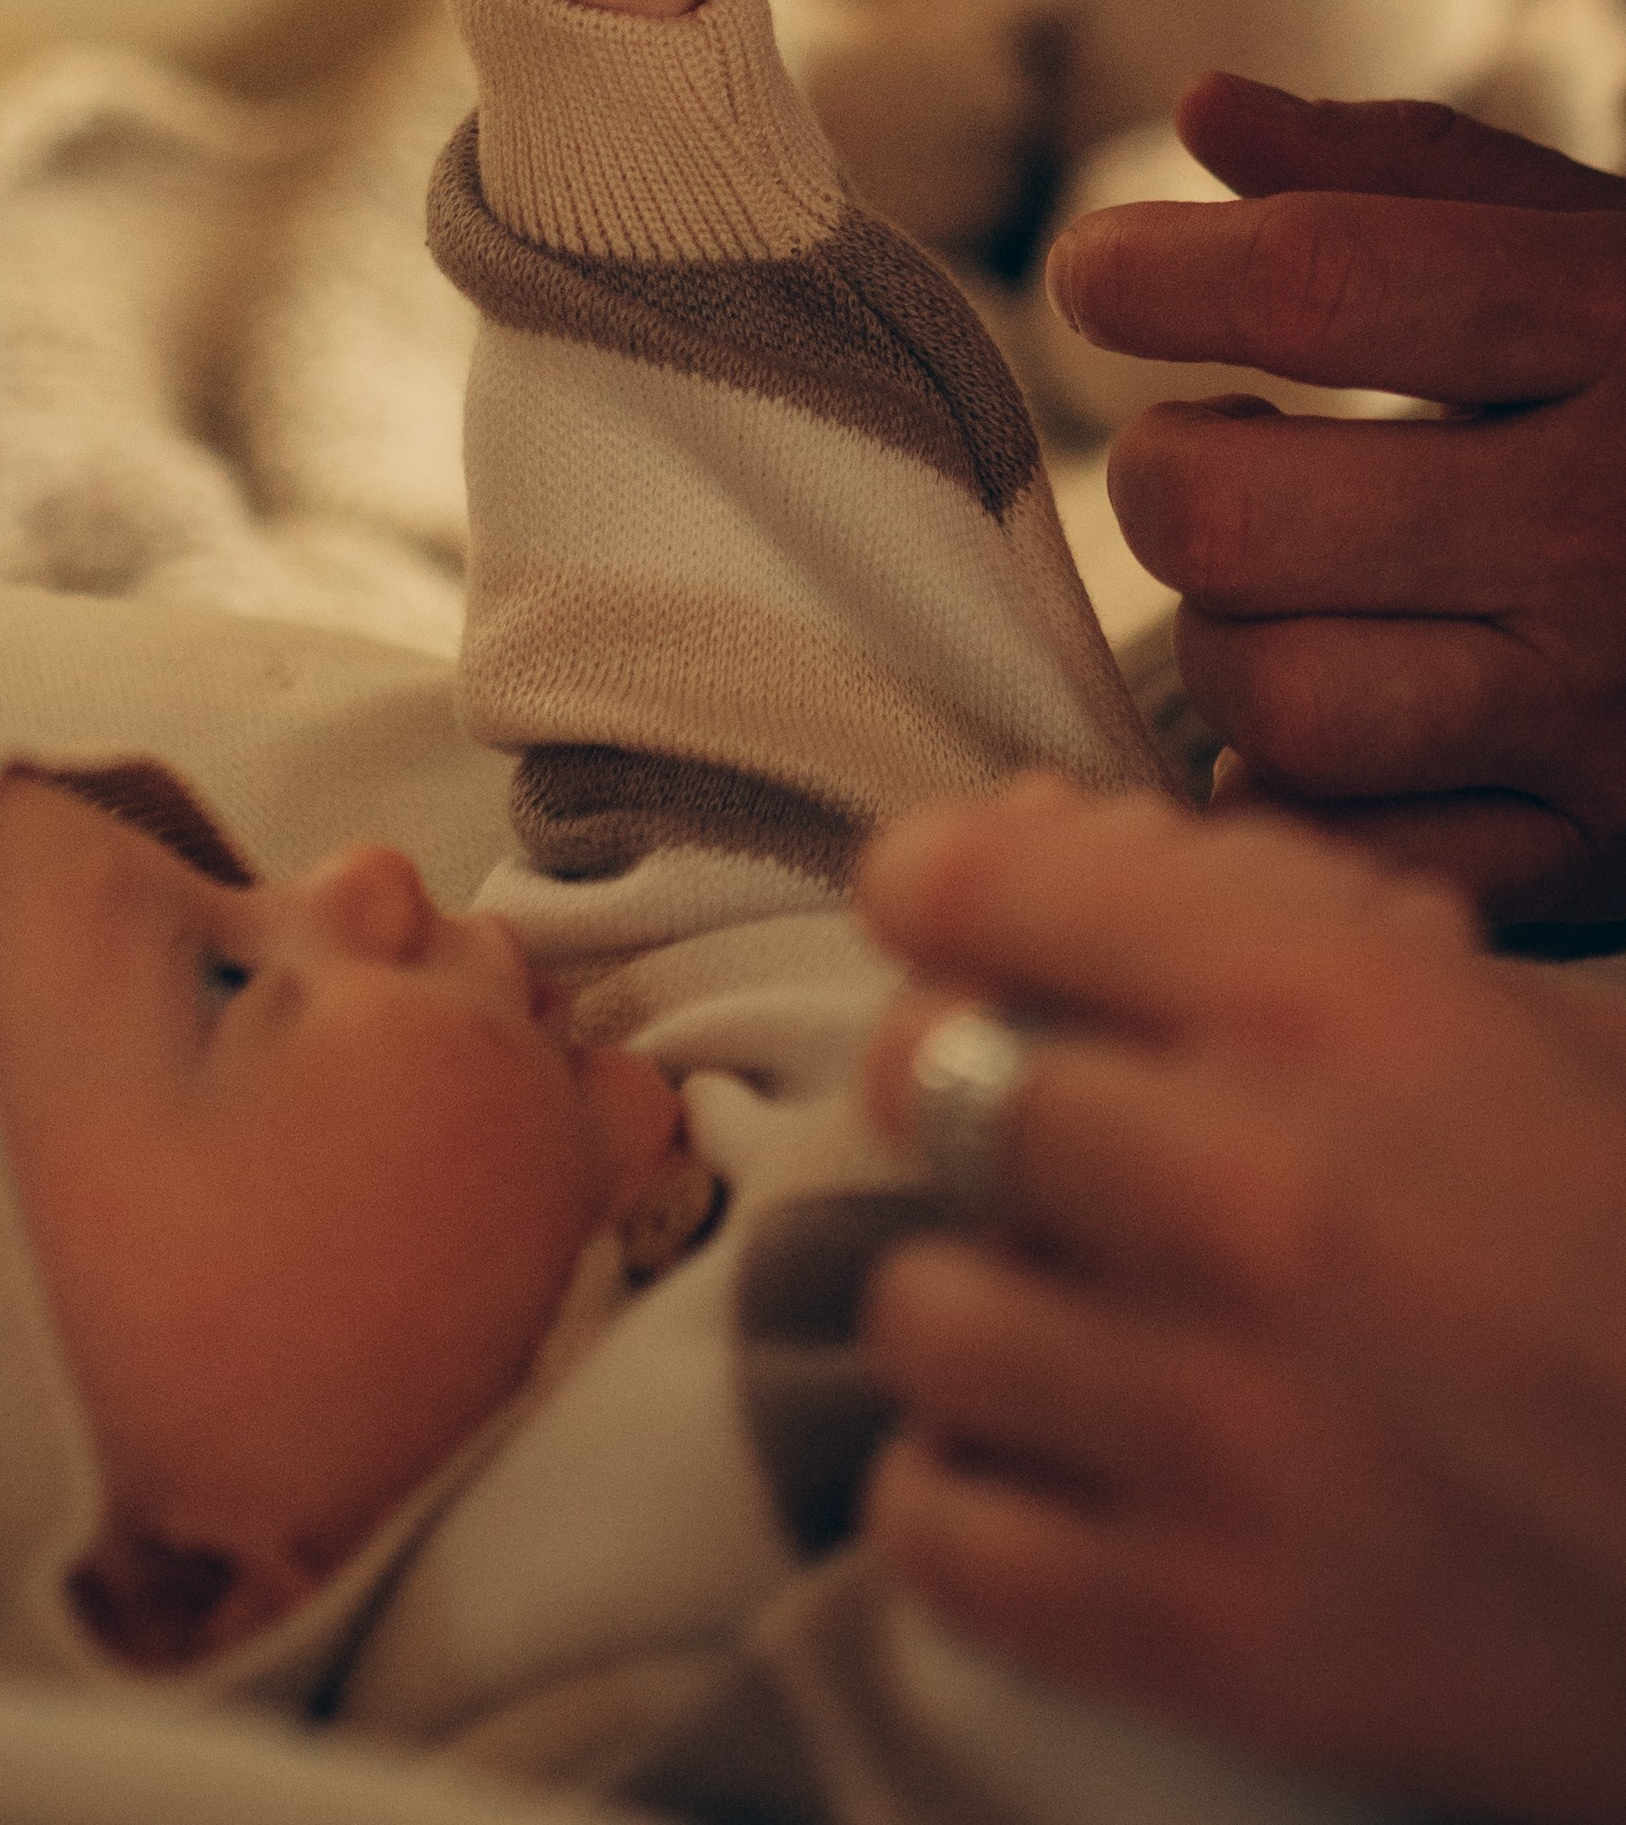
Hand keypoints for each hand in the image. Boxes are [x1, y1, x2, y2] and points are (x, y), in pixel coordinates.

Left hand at [853, 778, 1625, 1824]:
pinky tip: (1039, 1463)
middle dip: (967, 1087)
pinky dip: (960, 1493)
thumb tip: (1047, 836)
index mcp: (1336, 1007)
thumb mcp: (1544, 1025)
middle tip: (1036, 1130)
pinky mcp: (1208, 1628)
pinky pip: (938, 1530)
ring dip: (978, 1298)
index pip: (994, 884)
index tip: (938, 914)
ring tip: (1065, 1312)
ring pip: (921, 1305)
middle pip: (934, 1080)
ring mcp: (1216, 1421)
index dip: (940, 886)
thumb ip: (1292, 915)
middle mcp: (1247, 1191)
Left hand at [1045, 76, 1625, 920]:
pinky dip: (1300, 790)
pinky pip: (1351, 842)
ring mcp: (1610, 711)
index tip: (1099, 271)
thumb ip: (1414, 177)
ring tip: (1275, 583)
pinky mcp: (1603, 854)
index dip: (1151, 273)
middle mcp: (1615, 522)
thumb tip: (1206, 111)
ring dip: (1224, 636)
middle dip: (1169, 466)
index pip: (1314, 282)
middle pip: (1236, 511)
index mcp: (1624, 328)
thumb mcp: (1621, 250)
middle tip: (1202, 443)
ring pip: (1273, 693)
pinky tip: (1336, 720)